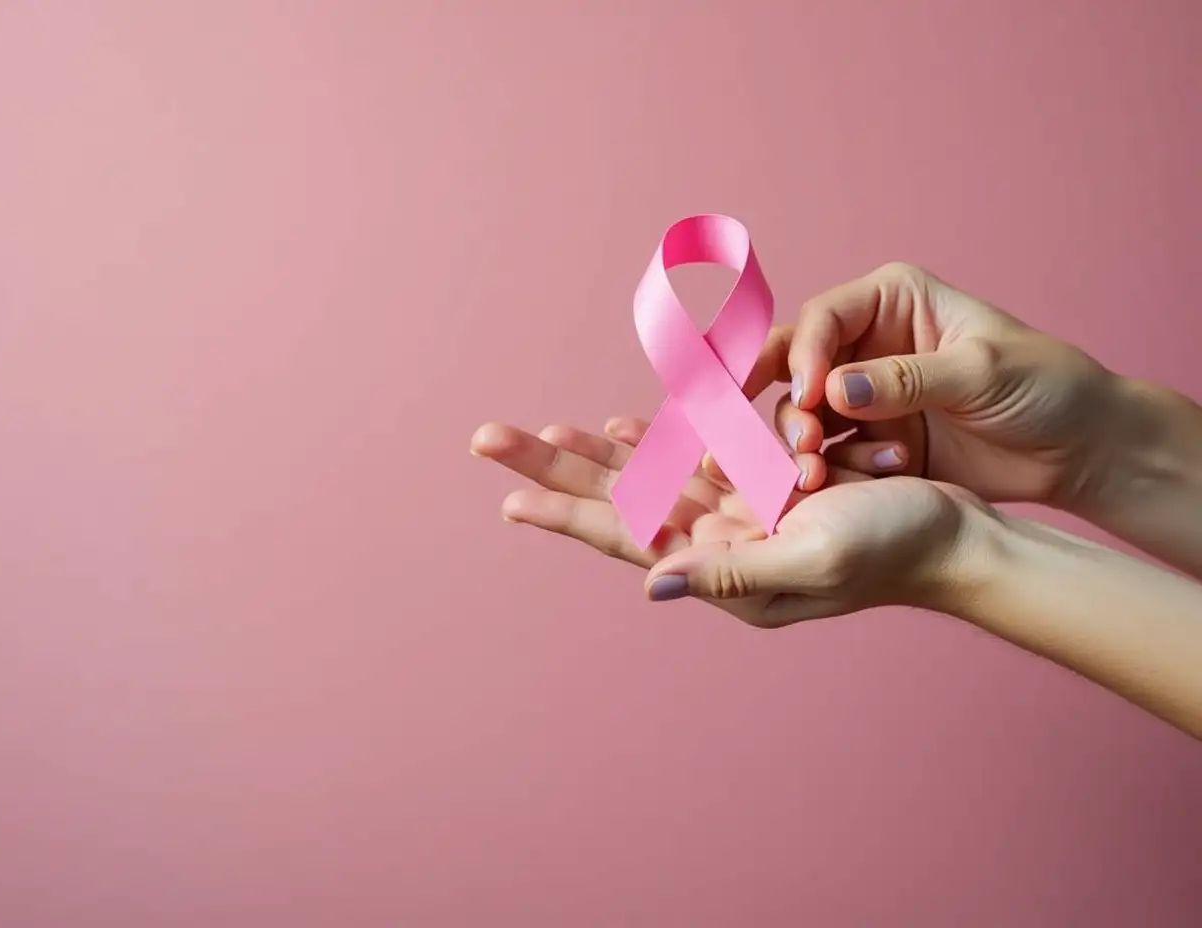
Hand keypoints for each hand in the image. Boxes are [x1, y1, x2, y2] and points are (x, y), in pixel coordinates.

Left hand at [471, 418, 980, 627]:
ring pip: (647, 474)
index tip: (506, 497)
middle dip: (553, 469)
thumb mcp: (811, 562)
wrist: (951, 537)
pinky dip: (656, 439)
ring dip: (595, 454)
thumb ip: (730, 572)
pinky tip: (625, 427)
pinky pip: (694, 456)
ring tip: (543, 434)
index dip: (564, 512)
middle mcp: (715, 541)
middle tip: (487, 438)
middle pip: (617, 498)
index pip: (622, 533)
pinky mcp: (762, 484)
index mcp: (718, 566)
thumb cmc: (892, 551)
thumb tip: (649, 581)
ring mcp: (736, 512)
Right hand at [732, 262, 1119, 508]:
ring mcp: (866, 398)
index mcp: (891, 302)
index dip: (803, 355)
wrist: (1080, 451)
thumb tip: (833, 389)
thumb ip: (905, 379)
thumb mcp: (981, 373)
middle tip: (806, 444)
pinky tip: (878, 479)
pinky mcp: (872, 443)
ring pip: (804, 417)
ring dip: (806, 446)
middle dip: (790, 405)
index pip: (821, 319)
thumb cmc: (1046, 388)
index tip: (810, 395)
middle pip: (794, 366)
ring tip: (823, 474)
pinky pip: (830, 457)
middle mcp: (867, 346)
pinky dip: (835, 473)